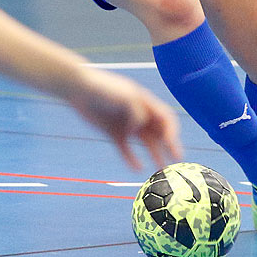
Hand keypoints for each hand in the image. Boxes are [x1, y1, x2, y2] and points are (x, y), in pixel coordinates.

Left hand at [68, 68, 182, 170]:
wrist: (80, 88)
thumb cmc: (104, 87)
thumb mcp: (125, 95)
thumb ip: (137, 110)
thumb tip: (139, 127)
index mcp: (147, 102)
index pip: (166, 119)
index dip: (172, 132)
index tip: (172, 146)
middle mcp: (141, 114)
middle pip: (159, 133)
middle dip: (169, 146)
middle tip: (176, 162)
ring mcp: (128, 125)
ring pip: (146, 143)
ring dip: (154, 155)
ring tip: (160, 170)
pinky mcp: (114, 133)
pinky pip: (126, 149)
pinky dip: (132, 158)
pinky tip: (137, 168)